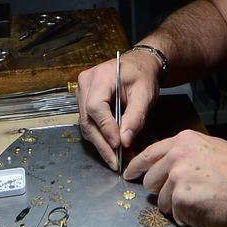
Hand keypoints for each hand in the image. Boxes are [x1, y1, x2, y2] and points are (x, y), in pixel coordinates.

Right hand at [76, 52, 160, 169]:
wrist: (139, 65)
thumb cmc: (143, 76)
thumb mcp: (145, 95)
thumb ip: (135, 117)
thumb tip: (125, 142)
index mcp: (100, 77)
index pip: (96, 106)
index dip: (105, 127)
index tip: (118, 145)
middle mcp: (85, 84)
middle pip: (87, 119)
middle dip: (102, 143)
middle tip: (116, 162)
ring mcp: (82, 93)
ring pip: (86, 125)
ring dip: (101, 144)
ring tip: (117, 159)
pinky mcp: (84, 102)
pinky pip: (89, 123)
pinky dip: (101, 138)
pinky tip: (113, 149)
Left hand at [124, 130, 226, 226]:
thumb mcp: (216, 150)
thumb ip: (190, 155)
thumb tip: (172, 168)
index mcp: (184, 141)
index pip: (149, 154)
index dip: (137, 167)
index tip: (129, 175)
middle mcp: (176, 156)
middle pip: (151, 180)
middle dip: (162, 192)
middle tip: (183, 197)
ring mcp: (176, 178)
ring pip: (162, 201)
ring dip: (178, 207)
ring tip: (204, 203)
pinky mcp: (180, 200)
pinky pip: (176, 215)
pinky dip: (189, 218)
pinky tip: (207, 212)